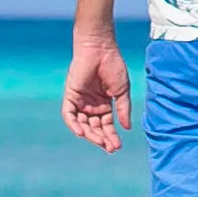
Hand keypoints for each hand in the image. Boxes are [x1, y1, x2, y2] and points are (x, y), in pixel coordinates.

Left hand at [64, 33, 130, 153]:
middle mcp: (91, 106)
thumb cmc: (113, 66)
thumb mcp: (122, 91)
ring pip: (82, 124)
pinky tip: (83, 133)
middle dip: (102, 138)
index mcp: (103, 105)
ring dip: (90, 135)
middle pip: (94, 128)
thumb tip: (127, 128)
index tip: (117, 146)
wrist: (101, 49)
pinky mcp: (71, 96)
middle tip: (111, 147)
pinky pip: (69, 115)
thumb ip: (123, 109)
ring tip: (101, 142)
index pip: (106, 126)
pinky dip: (74, 125)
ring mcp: (80, 102)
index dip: (111, 136)